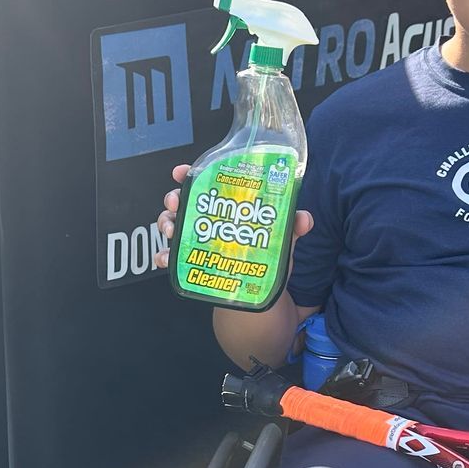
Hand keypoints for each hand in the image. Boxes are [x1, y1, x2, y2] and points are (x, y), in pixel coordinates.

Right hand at [152, 164, 313, 269]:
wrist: (259, 296)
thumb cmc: (267, 260)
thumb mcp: (281, 240)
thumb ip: (291, 227)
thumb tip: (304, 219)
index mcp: (227, 207)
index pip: (205, 183)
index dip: (190, 174)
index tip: (181, 172)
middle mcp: (208, 221)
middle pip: (182, 202)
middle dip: (173, 198)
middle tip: (176, 203)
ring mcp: (197, 242)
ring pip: (172, 225)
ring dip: (167, 224)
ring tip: (172, 230)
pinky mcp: (191, 264)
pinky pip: (170, 258)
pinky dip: (164, 257)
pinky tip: (166, 258)